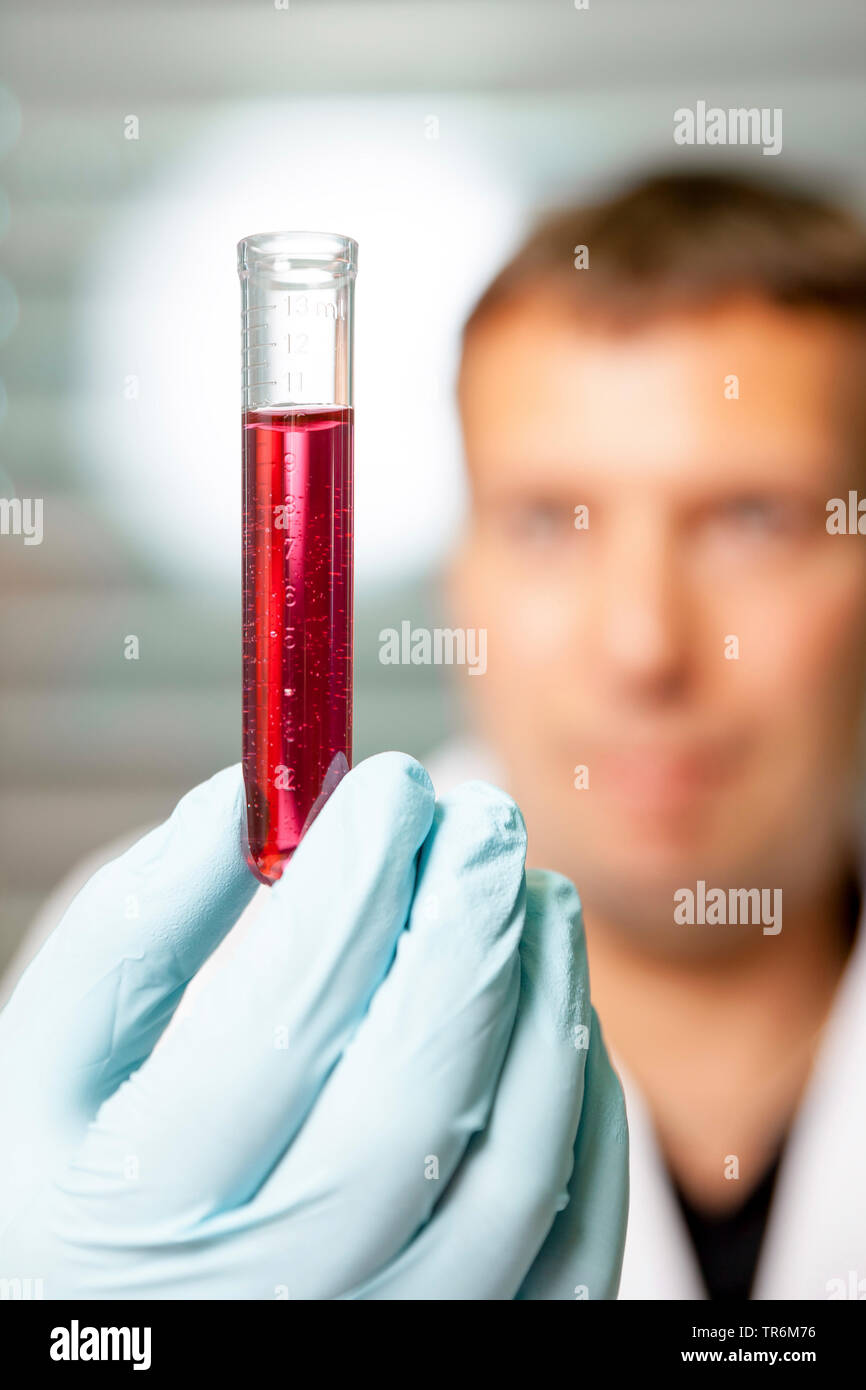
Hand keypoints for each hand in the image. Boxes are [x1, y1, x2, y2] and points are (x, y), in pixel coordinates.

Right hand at [0, 752, 626, 1299]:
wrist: (119, 1327)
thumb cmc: (77, 1186)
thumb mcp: (49, 1062)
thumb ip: (133, 930)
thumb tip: (246, 805)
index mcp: (144, 1215)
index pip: (277, 1026)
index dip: (349, 890)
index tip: (388, 787)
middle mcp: (276, 1295)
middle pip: (415, 1100)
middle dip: (466, 928)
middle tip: (485, 816)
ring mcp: (388, 1334)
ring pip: (515, 1166)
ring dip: (545, 1001)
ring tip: (535, 896)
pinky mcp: (466, 1346)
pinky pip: (573, 1242)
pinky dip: (587, 1112)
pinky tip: (556, 1016)